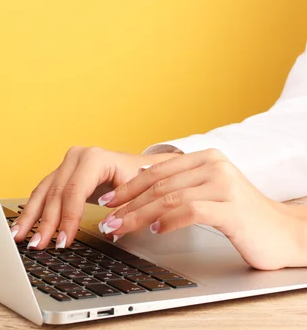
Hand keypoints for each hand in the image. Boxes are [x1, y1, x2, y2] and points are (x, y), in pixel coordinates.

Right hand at [12, 146, 178, 249]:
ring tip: (18, 237)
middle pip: (56, 194)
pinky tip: (22, 225)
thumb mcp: (137, 192)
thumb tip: (109, 230)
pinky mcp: (59, 174)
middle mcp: (75, 158)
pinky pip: (42, 193)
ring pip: (43, 193)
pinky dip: (32, 211)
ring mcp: (65, 165)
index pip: (75, 191)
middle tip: (38, 245)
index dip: (68, 218)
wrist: (138, 166)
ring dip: (30, 217)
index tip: (63, 241)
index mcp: (94, 159)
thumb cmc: (139, 179)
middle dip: (46, 223)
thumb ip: (125, 210)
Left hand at [100, 148, 306, 269]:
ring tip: (121, 228)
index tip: (107, 202)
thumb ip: (180, 183)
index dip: (128, 187)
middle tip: (107, 219)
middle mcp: (215, 166)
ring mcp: (225, 185)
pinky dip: (168, 222)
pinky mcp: (232, 209)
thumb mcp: (209, 191)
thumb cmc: (241, 216)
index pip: (157, 171)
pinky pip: (191, 212)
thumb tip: (139, 178)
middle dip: (128, 204)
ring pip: (169, 199)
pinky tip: (155, 231)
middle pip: (159, 185)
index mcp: (206, 158)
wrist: (285, 233)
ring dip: (139, 215)